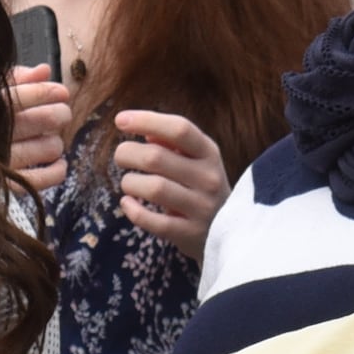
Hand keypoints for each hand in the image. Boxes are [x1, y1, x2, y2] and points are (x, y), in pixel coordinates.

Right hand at [7, 68, 74, 190]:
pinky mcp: (6, 187)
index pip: (25, 95)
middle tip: (61, 114)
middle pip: (46, 119)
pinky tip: (57, 162)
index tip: (60, 92)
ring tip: (47, 138)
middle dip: (60, 114)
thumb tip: (44, 71)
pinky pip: (45, 178)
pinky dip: (58, 170)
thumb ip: (14, 79)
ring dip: (55, 142)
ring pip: (50, 147)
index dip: (48, 91)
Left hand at [110, 109, 228, 259]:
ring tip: (129, 184)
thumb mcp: (196, 159)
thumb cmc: (201, 185)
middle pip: (156, 157)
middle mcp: (209, 178)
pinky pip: (153, 221)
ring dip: (130, 183)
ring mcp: (202, 208)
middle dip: (127, 153)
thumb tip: (145, 131)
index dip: (147, 121)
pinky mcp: (190, 233)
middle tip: (120, 157)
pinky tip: (128, 203)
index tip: (120, 120)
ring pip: (153, 188)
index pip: (179, 129)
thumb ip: (172, 141)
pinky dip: (133, 210)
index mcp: (209, 153)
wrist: (232, 230)